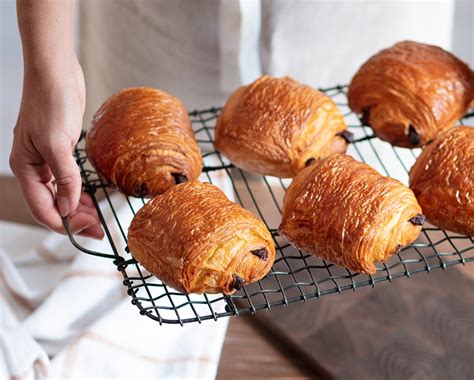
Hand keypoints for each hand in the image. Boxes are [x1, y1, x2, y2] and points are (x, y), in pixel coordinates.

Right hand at [9, 58, 103, 238]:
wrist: (56, 72)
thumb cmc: (50, 101)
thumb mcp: (58, 143)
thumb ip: (65, 178)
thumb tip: (70, 208)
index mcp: (25, 168)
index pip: (43, 209)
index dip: (65, 224)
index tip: (89, 231)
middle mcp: (34, 167)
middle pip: (52, 205)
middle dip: (74, 220)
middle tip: (98, 229)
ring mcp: (47, 159)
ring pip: (60, 194)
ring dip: (77, 208)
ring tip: (97, 218)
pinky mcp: (60, 151)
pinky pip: (67, 180)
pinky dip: (78, 192)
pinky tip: (90, 198)